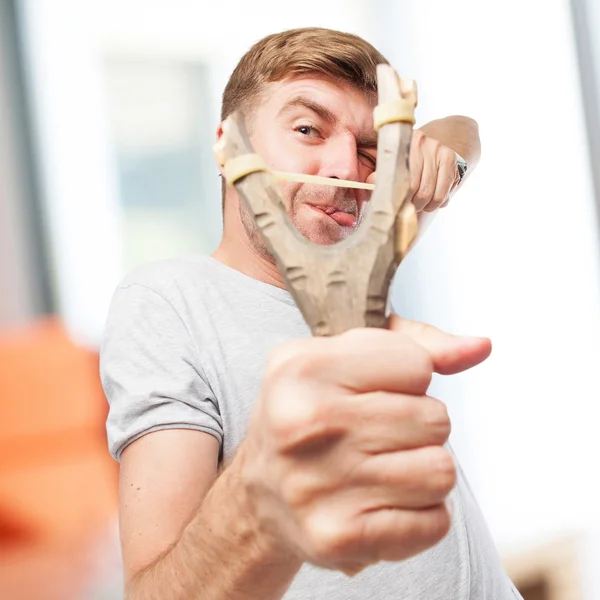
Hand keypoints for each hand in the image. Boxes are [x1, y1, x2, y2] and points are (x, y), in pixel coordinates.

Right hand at [238, 315, 490, 574]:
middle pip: (435, 418)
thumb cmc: (307, 417)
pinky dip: (420, 514)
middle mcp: (305, 424)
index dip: (408, 378)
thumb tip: (480, 347)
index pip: (418, 364)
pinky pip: (434, 522)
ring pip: (442, 471)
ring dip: (422, 471)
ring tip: (381, 468)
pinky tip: (382, 501)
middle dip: (418, 425)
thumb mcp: (340, 358)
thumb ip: (413, 343)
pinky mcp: (339, 537)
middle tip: (376, 435)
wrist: (260, 494)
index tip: (373, 391)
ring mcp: (320, 484)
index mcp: (303, 369)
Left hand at [365, 130, 460, 212]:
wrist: (430, 143)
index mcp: (399, 144)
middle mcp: (420, 142)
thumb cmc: (404, 160)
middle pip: (415, 189)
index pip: (398, 180)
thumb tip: (369, 188)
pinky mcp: (450, 158)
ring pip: (430, 193)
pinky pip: (443, 192)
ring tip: (419, 206)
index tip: (395, 206)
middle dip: (411, 205)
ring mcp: (437, 149)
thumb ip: (377, 176)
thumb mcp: (387, 164)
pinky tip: (432, 202)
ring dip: (424, 206)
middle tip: (407, 209)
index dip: (397, 198)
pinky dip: (437, 203)